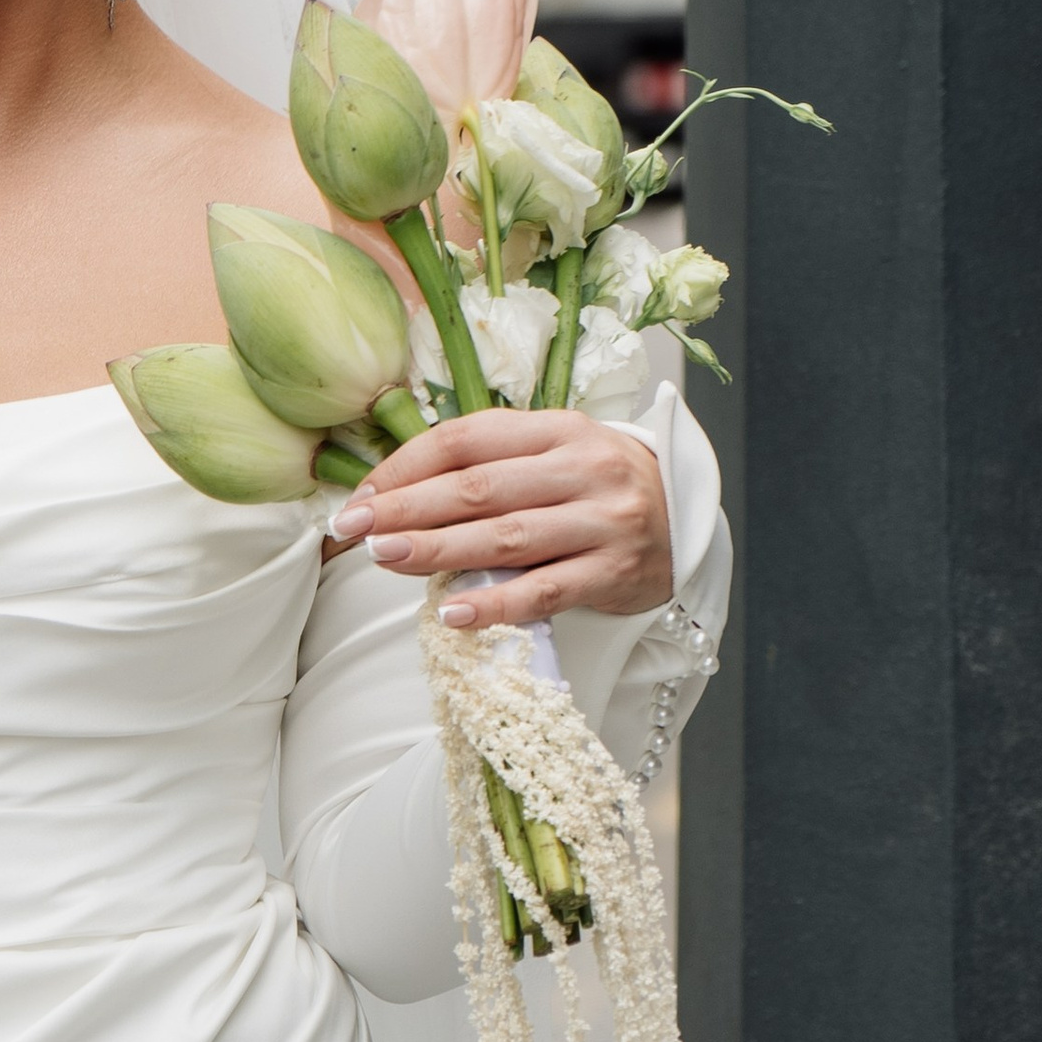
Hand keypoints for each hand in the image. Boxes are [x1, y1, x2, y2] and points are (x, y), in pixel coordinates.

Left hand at [324, 408, 671, 630]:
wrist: (686, 521)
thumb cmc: (597, 488)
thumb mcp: (554, 454)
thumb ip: (491, 464)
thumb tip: (395, 494)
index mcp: (559, 428)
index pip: (468, 439)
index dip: (407, 466)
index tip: (363, 495)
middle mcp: (584, 469)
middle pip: (480, 488)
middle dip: (408, 508)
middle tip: (355, 529)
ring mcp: (603, 521)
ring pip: (507, 538)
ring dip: (438, 550)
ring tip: (386, 557)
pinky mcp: (615, 573)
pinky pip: (546, 591)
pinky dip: (496, 604)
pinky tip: (453, 613)